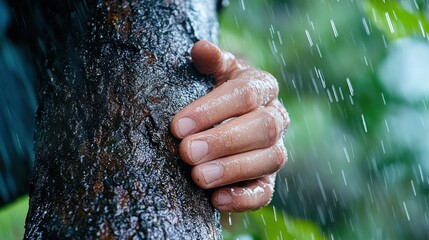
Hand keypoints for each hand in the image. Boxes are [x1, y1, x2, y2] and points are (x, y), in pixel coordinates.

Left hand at [170, 40, 289, 211]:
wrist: (231, 114)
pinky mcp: (268, 180)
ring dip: (233, 169)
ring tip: (198, 177)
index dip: (213, 110)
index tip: (179, 125)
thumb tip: (201, 49)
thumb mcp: (215, 71)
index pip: (245, 94)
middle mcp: (276, 118)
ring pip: (269, 160)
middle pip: (262, 128)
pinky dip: (243, 199)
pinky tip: (216, 200)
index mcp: (263, 86)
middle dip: (224, 141)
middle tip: (187, 152)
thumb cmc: (217, 90)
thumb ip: (211, 61)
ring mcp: (274, 150)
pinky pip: (265, 192)